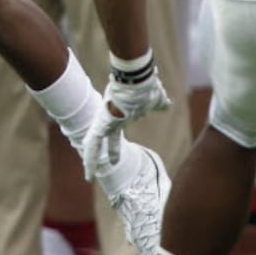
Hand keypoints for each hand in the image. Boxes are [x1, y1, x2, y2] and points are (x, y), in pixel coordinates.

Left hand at [81, 63, 171, 177]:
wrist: (136, 80)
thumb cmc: (146, 88)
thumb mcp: (154, 99)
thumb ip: (159, 103)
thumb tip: (168, 105)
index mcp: (125, 114)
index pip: (120, 129)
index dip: (122, 139)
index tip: (122, 147)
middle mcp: (114, 118)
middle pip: (110, 136)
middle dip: (112, 149)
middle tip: (112, 162)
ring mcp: (106, 120)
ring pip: (95, 141)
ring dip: (93, 157)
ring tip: (89, 173)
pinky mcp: (101, 124)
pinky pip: (93, 145)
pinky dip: (90, 160)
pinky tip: (88, 174)